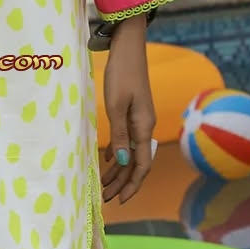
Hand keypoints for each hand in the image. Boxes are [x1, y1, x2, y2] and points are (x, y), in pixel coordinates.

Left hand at [99, 16, 157, 205]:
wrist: (128, 48)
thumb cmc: (122, 74)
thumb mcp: (116, 106)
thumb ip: (118, 135)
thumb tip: (118, 162)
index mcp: (143, 127)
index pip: (141, 165)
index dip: (132, 184)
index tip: (121, 200)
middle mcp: (145, 127)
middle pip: (136, 162)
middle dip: (122, 182)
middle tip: (106, 199)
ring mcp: (140, 119)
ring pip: (130, 152)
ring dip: (118, 170)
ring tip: (104, 185)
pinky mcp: (133, 112)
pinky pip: (126, 140)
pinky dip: (116, 153)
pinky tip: (106, 160)